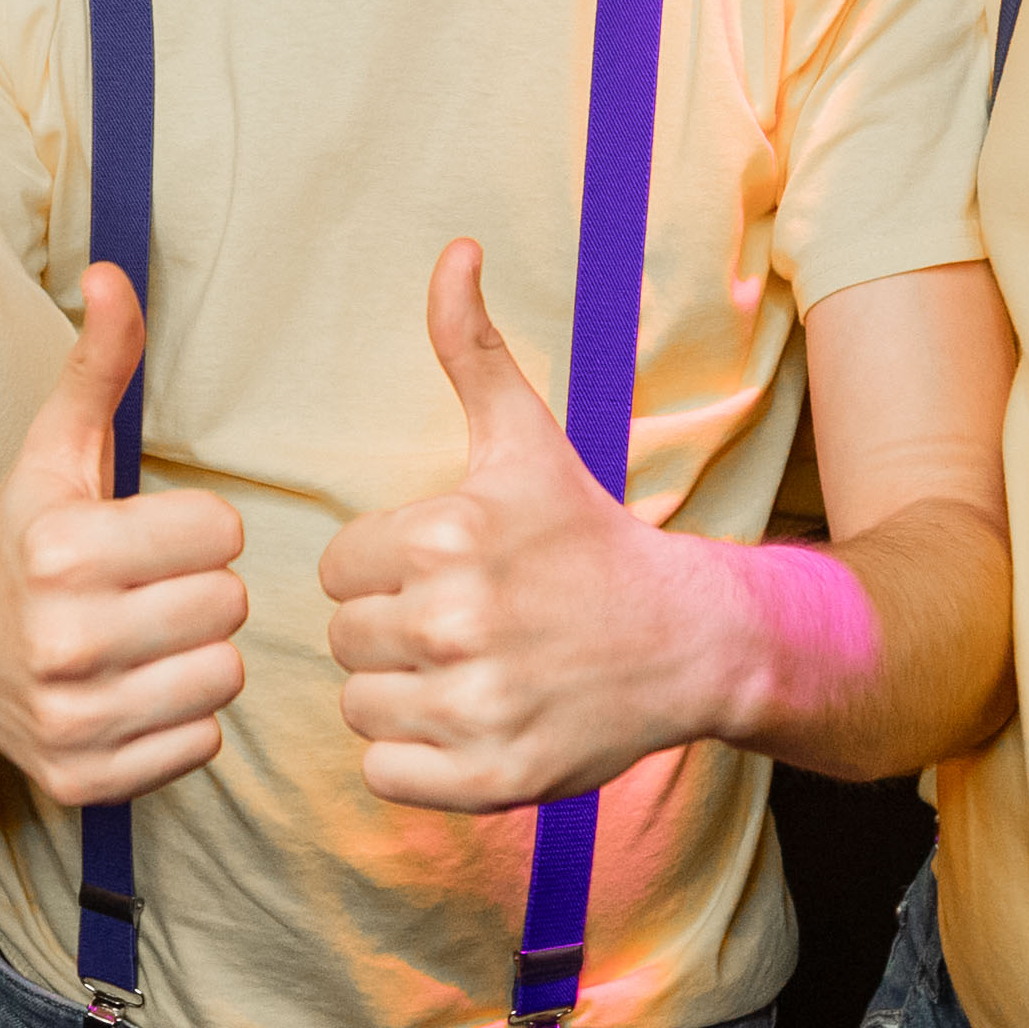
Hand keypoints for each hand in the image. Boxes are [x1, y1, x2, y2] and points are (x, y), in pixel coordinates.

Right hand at [0, 268, 252, 804]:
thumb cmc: (18, 539)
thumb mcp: (54, 450)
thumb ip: (97, 364)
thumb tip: (113, 274)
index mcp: (60, 550)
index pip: (221, 533)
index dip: (197, 527)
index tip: (154, 534)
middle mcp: (62, 640)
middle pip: (228, 605)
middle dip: (200, 589)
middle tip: (149, 587)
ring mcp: (73, 719)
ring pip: (224, 677)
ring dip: (199, 655)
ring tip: (149, 637)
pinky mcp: (85, 781)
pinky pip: (202, 743)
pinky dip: (181, 719)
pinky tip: (136, 689)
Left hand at [316, 239, 741, 813]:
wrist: (689, 640)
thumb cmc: (589, 536)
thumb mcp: (526, 438)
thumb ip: (470, 347)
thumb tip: (454, 249)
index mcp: (446, 536)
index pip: (339, 571)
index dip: (385, 570)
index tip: (446, 570)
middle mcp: (455, 623)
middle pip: (344, 641)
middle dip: (393, 633)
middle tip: (464, 623)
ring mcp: (475, 706)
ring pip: (361, 710)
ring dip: (402, 697)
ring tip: (470, 671)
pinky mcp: (491, 778)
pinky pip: (385, 775)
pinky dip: (417, 762)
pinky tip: (471, 723)